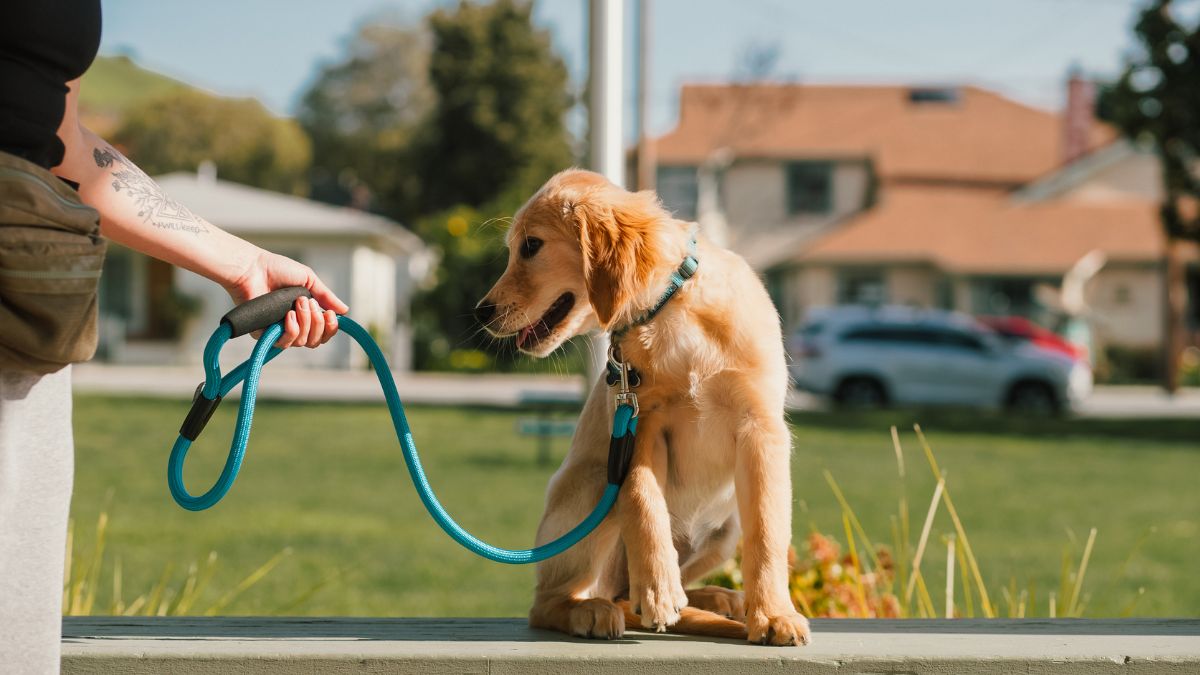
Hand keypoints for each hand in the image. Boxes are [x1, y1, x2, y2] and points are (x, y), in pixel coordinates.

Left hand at [225, 249, 349, 348]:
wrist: (253, 268)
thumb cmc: (277, 269)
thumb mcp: (308, 280)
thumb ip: (326, 296)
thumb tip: (345, 311)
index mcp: (304, 314)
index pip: (323, 333)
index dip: (330, 328)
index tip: (329, 314)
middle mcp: (293, 325)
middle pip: (315, 341)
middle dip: (317, 323)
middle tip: (308, 303)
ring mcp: (279, 331)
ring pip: (302, 342)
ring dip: (305, 322)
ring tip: (297, 303)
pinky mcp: (265, 335)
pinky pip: (285, 343)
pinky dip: (291, 329)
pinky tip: (289, 315)